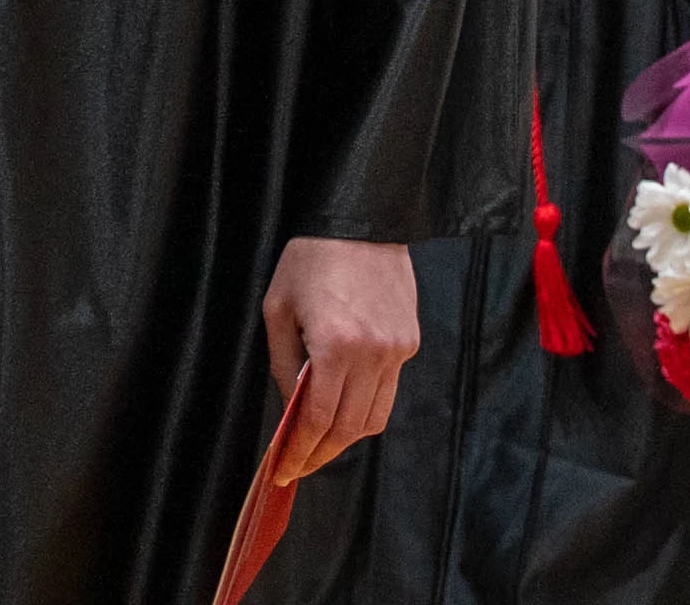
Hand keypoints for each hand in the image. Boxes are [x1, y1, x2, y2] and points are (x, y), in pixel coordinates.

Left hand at [259, 238, 419, 477]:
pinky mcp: (410, 341)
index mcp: (335, 345)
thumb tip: (292, 412)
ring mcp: (397, 350)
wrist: (360, 217)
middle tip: (301, 464)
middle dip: (321, 453)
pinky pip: (388, 391)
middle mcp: (373, 354)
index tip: (287, 472)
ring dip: (346, 436)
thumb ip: (285, 366)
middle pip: (349, 428)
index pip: (318, 420)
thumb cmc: (310, 258)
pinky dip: (366, 406)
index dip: (301, 452)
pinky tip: (345, 403)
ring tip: (321, 441)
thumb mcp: (279, 309)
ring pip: (374, 417)